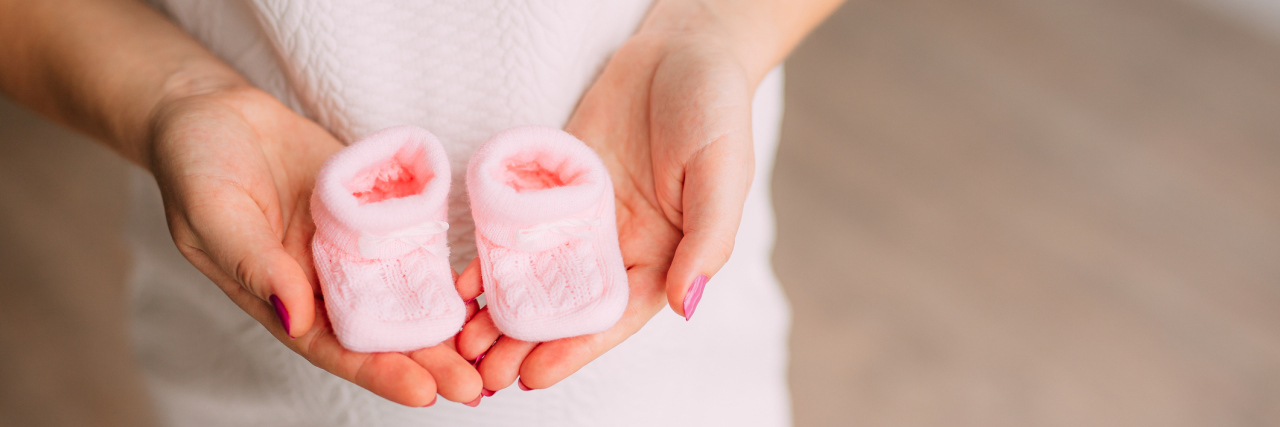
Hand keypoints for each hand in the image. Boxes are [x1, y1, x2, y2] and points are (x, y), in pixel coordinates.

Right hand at [149, 86, 481, 405]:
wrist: (213, 113)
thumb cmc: (196, 164)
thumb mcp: (213, 212)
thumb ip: (254, 264)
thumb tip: (296, 317)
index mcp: (280, 297)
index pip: (335, 348)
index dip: (380, 372)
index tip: (424, 393)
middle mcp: (322, 282)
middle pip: (381, 332)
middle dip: (429, 361)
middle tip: (476, 386)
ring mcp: (351, 249)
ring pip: (405, 294)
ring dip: (446, 322)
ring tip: (492, 344)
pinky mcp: (372, 213)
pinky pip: (412, 243)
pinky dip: (444, 265)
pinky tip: (482, 285)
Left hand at [455, 19, 757, 390]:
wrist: (684, 46)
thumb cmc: (717, 109)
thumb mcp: (723, 173)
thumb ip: (708, 239)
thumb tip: (684, 304)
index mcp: (664, 253)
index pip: (616, 315)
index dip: (577, 348)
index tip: (534, 376)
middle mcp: (619, 244)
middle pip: (569, 305)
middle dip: (528, 342)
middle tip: (481, 374)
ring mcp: (583, 216)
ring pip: (538, 274)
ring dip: (502, 310)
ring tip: (462, 342)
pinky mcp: (555, 184)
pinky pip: (520, 224)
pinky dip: (492, 254)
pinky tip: (461, 281)